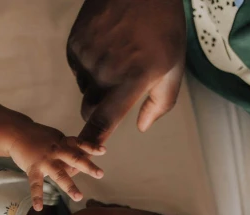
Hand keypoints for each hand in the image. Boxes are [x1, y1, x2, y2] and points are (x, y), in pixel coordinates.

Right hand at [9, 122, 104, 209]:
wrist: (16, 132)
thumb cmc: (37, 136)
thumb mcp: (55, 137)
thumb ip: (66, 148)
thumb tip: (77, 163)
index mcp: (62, 143)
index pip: (79, 144)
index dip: (91, 147)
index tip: (103, 151)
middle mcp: (56, 151)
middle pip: (74, 158)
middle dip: (88, 166)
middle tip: (100, 174)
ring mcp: (45, 161)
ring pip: (59, 174)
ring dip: (70, 186)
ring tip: (79, 197)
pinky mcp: (33, 168)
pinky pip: (35, 185)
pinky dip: (37, 197)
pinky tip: (38, 208)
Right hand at [67, 0, 186, 143]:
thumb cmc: (163, 27)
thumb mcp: (174, 66)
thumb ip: (161, 102)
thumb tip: (143, 127)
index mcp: (132, 80)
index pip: (104, 121)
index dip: (92, 140)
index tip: (86, 152)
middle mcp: (105, 71)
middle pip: (90, 109)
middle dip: (100, 108)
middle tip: (118, 87)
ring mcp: (87, 57)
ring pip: (85, 88)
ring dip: (97, 83)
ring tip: (118, 56)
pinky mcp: (75, 45)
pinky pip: (77, 68)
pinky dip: (89, 65)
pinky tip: (107, 45)